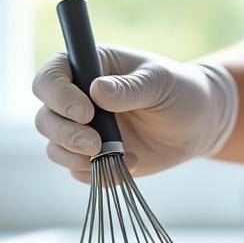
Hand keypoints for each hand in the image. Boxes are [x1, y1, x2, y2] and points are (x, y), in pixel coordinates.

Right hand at [32, 45, 237, 180]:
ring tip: (119, 155)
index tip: (87, 113)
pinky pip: (79, 172)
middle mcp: (77, 99)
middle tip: (96, 144)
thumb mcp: (161, 82)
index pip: (50, 78)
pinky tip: (133, 164)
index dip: (58, 96)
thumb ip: (131, 87)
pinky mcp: (93, 157)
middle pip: (45, 118)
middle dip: (66, 135)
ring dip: (78, 158)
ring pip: (55, 148)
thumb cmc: (180, 91)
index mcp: (88, 68)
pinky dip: (100, 174)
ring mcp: (83, 130)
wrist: (198, 124)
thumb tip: (97, 91)